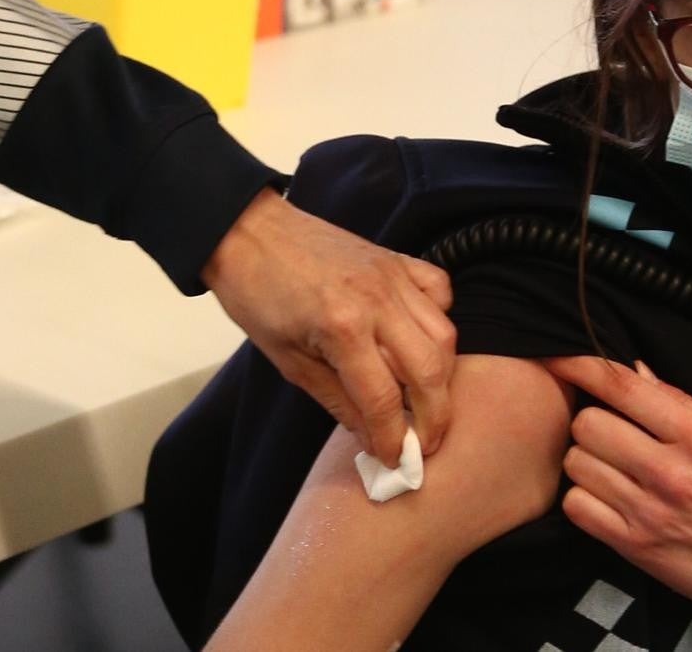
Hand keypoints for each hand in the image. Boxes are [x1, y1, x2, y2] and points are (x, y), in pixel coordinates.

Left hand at [202, 189, 455, 466]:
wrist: (248, 232)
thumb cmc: (257, 296)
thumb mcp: (287, 361)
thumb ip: (336, 400)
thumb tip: (371, 436)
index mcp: (342, 329)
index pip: (384, 399)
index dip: (392, 438)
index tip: (395, 460)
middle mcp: (378, 302)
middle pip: (429, 371)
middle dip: (435, 417)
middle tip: (426, 442)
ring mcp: (393, 277)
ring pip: (444, 334)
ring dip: (442, 375)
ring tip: (428, 400)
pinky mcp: (398, 260)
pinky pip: (440, 290)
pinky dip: (440, 319)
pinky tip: (422, 339)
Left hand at [543, 356, 691, 627]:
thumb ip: (686, 403)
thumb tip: (639, 372)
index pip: (625, 388)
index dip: (583, 366)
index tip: (560, 357)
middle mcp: (671, 472)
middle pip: (589, 423)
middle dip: (592, 419)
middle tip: (608, 429)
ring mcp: (649, 512)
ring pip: (577, 463)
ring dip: (586, 458)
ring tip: (609, 464)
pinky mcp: (634, 546)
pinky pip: (576, 507)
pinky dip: (582, 497)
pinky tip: (604, 495)